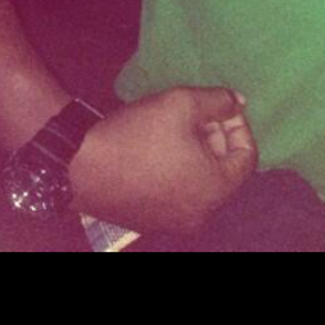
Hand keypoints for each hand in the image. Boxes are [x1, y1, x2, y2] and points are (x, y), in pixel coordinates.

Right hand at [69, 86, 257, 235]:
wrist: (78, 165)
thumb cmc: (137, 134)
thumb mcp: (183, 103)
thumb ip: (219, 101)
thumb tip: (239, 104)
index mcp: (214, 192)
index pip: (247, 157)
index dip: (238, 126)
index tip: (221, 106)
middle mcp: (199, 215)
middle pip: (224, 171)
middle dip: (216, 137)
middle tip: (197, 112)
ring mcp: (173, 223)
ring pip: (201, 181)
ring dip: (198, 151)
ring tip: (177, 125)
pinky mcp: (151, 221)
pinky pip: (179, 192)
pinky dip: (180, 169)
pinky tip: (161, 146)